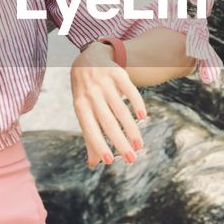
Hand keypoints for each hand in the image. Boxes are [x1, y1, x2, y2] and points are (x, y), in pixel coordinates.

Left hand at [71, 40, 146, 168]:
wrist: (87, 59)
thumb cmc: (86, 94)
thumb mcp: (83, 112)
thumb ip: (89, 137)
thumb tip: (93, 164)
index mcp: (80, 107)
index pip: (90, 129)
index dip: (98, 145)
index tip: (109, 161)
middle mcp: (91, 95)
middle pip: (107, 122)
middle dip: (120, 142)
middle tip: (131, 159)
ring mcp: (104, 83)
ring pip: (120, 109)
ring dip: (131, 128)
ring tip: (139, 145)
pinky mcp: (117, 73)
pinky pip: (128, 89)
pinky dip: (136, 102)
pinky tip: (143, 116)